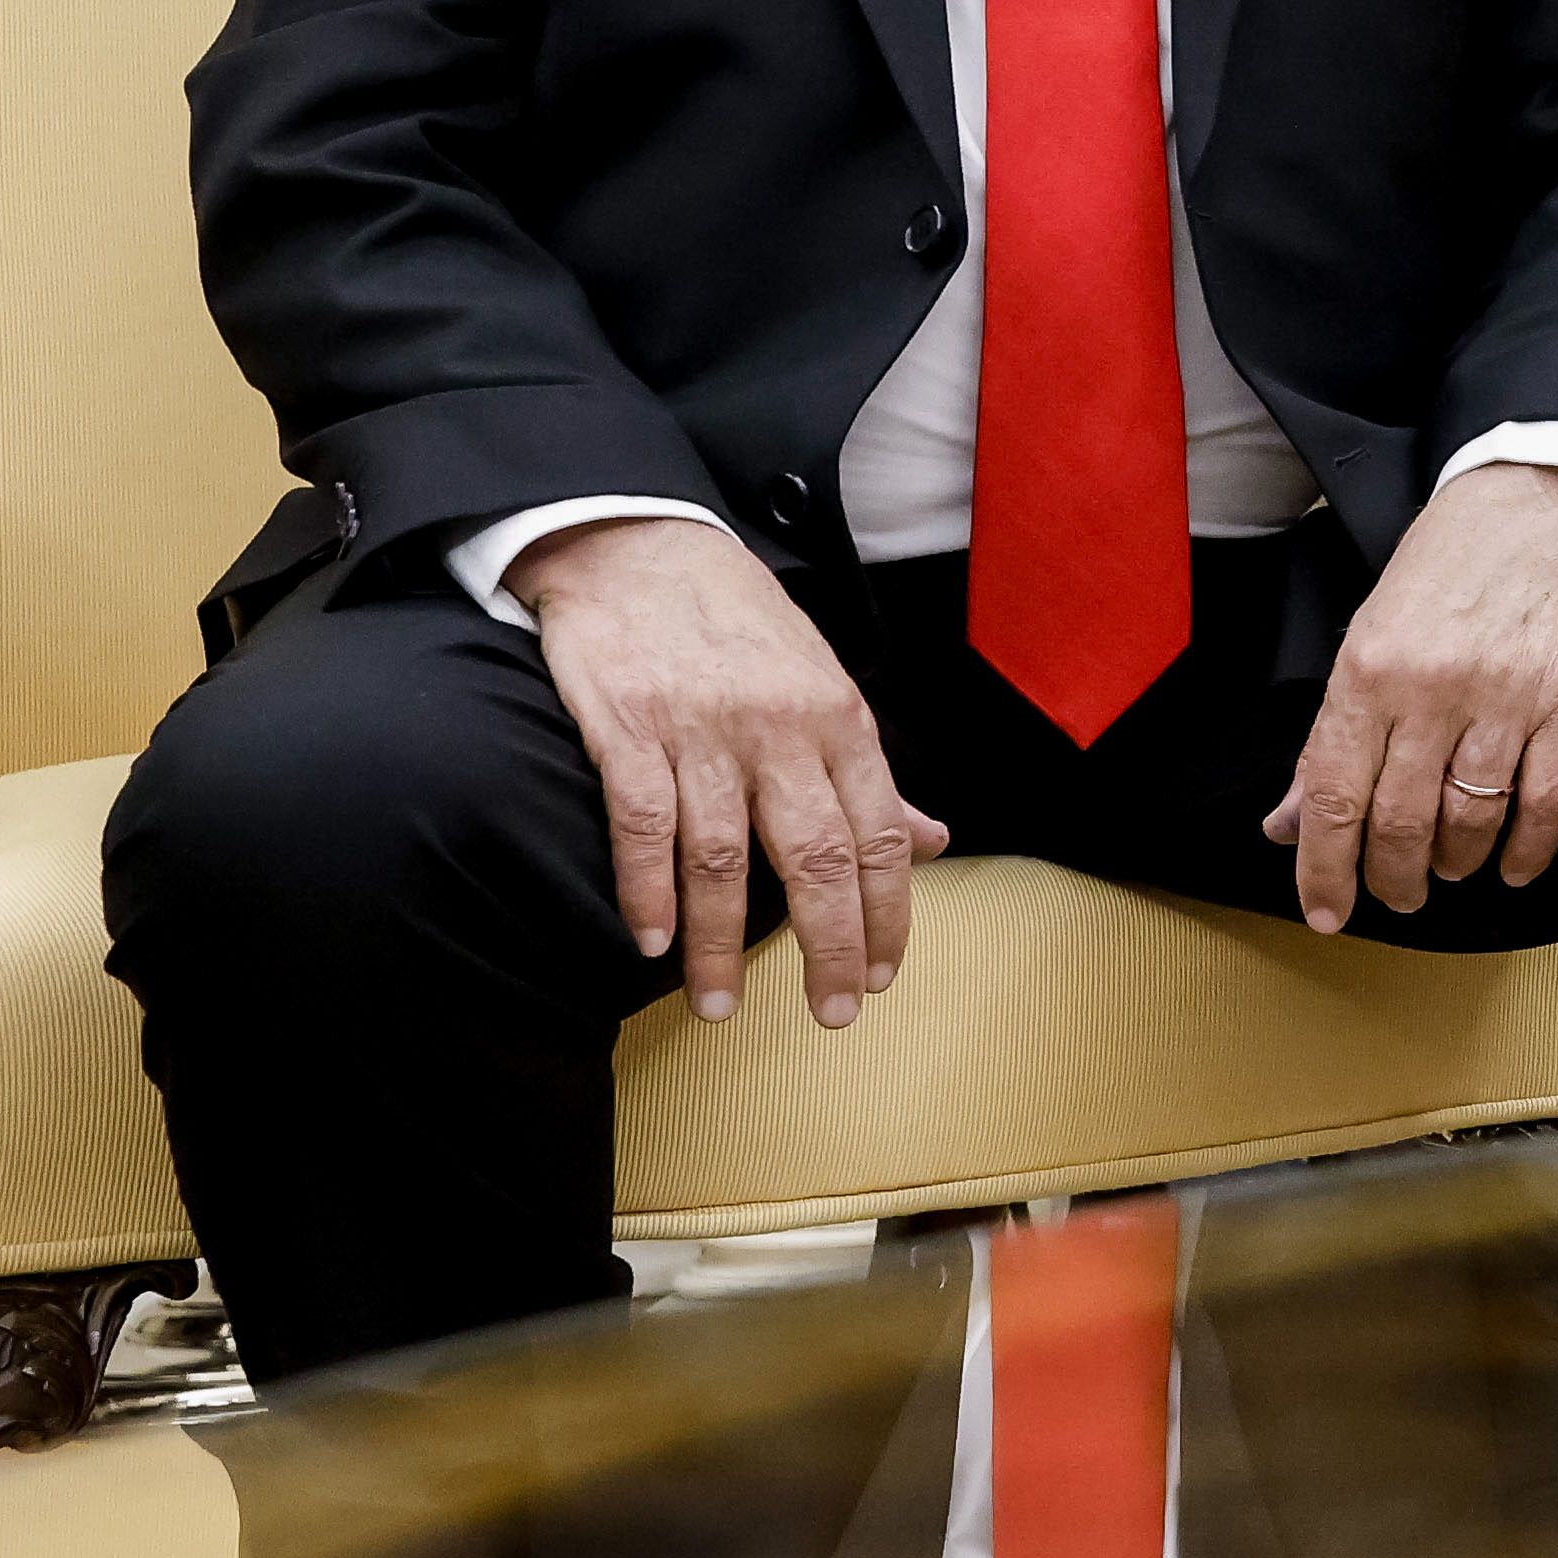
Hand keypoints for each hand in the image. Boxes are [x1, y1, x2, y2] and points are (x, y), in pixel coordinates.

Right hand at [505, 516, 943, 1027]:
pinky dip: (645, 890)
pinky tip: (652, 941)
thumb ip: (870, 773)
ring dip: (720, 944)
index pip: (879, 833)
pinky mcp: (626, 727)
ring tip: (719, 1005)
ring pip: (721, 857)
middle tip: (832, 1012)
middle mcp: (777, 729)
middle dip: (829, 945)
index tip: (883, 973)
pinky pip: (641, 823)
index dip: (887, 913)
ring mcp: (699, 730)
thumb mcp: (823, 683)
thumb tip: (931, 840)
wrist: (638, 546)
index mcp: (837, 718)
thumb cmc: (737, 622)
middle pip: (815, 856)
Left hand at [1268, 460, 1557, 930]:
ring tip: (1447, 867)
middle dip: (1392, 879)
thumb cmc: (1447, 564)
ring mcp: (1507, 699)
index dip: (1324, 868)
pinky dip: (1526, 852)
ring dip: (1454, 864)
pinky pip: (1546, 804)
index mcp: (1369, 669)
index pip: (1333, 796)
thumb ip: (1330, 737)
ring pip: (1470, 824)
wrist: (1538, 497)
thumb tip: (1289, 822)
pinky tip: (1512, 868)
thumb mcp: (1368, 635)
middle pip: (1400, 823)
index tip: (1327, 912)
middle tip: (1395, 895)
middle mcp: (1434, 688)